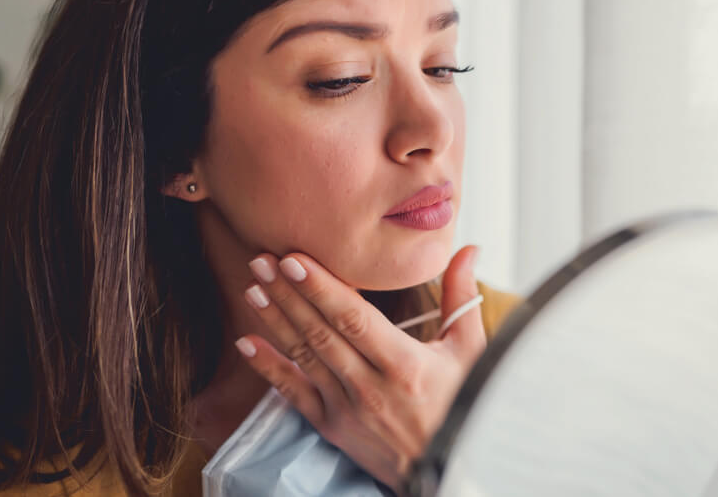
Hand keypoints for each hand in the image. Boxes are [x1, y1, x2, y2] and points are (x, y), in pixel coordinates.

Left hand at [234, 245, 485, 490]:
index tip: (295, 259)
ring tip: (253, 286)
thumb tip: (468, 249)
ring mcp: (347, 409)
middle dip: (288, 293)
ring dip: (275, 320)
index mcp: (405, 364)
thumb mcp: (470, 351)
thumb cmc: (465, 402)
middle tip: (262, 258)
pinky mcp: (331, 426)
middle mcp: (371, 387)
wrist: (450, 469)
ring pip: (304, 356)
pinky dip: (267, 368)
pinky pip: (293, 394)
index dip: (322, 288)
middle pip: (321, 333)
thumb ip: (462, 297)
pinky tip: (246, 342)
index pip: (354, 319)